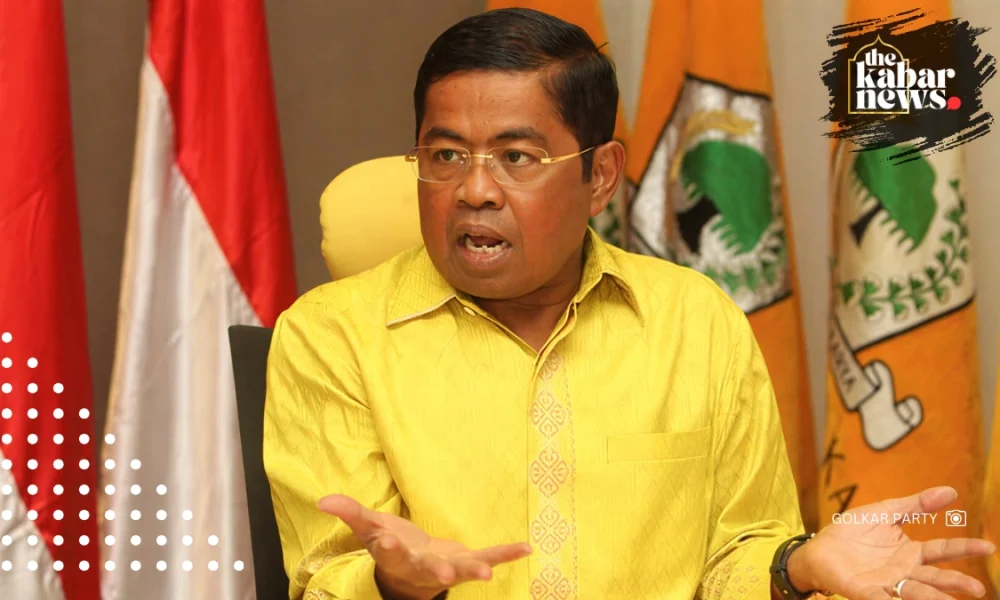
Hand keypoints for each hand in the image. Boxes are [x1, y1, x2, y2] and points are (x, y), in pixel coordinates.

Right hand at [318, 494, 531, 599]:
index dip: (389, 547)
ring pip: (460, 572)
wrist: (410, 573)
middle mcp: (421, 568)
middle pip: (426, 570)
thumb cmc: (390, 545)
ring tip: (488, 574)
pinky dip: (507, 554)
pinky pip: (488, 557)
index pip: (389, 553)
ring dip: (474, 570)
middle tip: (443, 572)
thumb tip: (322, 500)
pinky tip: (526, 548)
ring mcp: (447, 567)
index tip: (389, 541)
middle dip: (435, 570)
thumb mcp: (368, 527)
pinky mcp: (467, 561)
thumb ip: (349, 513)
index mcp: (395, 557)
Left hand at [786, 486, 995, 599]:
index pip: (943, 550)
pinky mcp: (867, 592)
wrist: (819, 547)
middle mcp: (904, 570)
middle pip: (935, 576)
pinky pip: (884, 599)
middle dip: (955, 583)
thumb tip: (951, 491)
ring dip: (932, 597)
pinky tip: (901, 599)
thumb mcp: (885, 512)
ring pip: (915, 591)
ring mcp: (887, 583)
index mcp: (911, 551)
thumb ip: (916, 505)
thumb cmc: (853, 532)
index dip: (965, 548)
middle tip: (977, 589)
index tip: (989, 547)